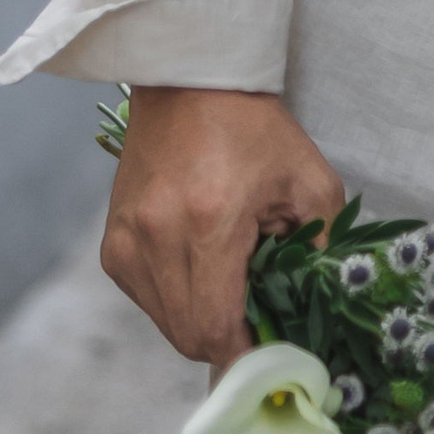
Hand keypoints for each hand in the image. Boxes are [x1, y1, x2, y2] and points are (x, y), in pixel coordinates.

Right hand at [102, 87, 343, 366]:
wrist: (192, 84)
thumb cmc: (255, 130)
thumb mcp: (310, 182)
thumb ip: (320, 249)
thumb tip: (311, 309)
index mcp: (207, 225)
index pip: (215, 328)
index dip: (248, 350)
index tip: (276, 343)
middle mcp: (155, 239)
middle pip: (188, 335)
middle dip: (229, 337)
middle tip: (262, 313)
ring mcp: (126, 244)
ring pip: (166, 323)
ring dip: (202, 318)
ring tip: (233, 278)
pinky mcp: (112, 245)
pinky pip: (148, 299)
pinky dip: (179, 298)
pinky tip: (204, 264)